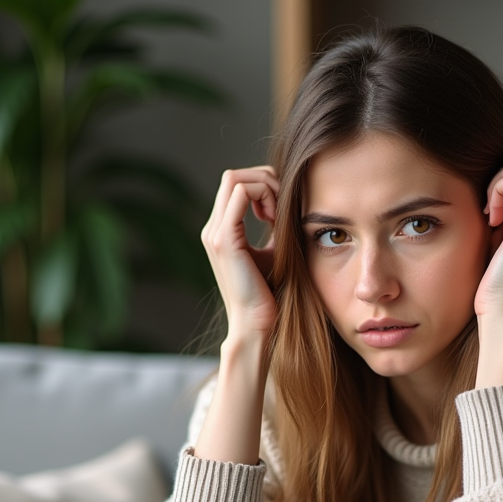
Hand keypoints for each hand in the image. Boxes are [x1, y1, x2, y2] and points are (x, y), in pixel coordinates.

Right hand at [200, 167, 279, 339]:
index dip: (263, 187)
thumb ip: (275, 227)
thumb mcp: (274, 251)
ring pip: (235, 179)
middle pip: (234, 176)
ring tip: (278, 214)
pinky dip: (263, 195)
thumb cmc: (269, 293)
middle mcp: (213, 229)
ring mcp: (215, 233)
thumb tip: (289, 204)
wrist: (257, 324)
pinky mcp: (224, 239)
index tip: (281, 211)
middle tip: (283, 207)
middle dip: (264, 181)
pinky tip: (275, 218)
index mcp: (221, 231)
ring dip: (264, 187)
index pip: (236, 185)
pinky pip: (240, 193)